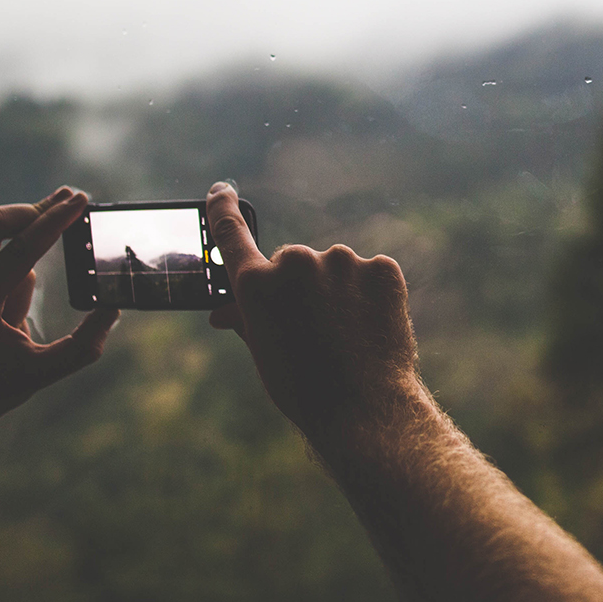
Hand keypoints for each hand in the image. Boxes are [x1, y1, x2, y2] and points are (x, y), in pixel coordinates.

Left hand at [0, 187, 119, 416]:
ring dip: (18, 266)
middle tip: (68, 198)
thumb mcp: (41, 372)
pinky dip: (7, 275)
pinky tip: (3, 319)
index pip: (19, 250)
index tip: (79, 201)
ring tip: (12, 323)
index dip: (53, 222)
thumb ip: (82, 346)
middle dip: (32, 210)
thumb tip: (112, 309)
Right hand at [205, 182, 420, 449]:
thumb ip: (246, 318)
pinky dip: (371, 294)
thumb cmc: (305, 389)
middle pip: (292, 263)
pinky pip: (370, 274)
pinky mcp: (381, 267)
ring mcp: (341, 262)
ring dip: (336, 291)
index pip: (230, 232)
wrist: (365, 410)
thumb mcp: (264, 353)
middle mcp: (295, 262)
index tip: (221, 191)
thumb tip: (223, 310)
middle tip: (311, 328)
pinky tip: (370, 327)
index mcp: (256, 283)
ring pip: (334, 269)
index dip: (223, 209)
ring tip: (345, 335)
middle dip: (299, 288)